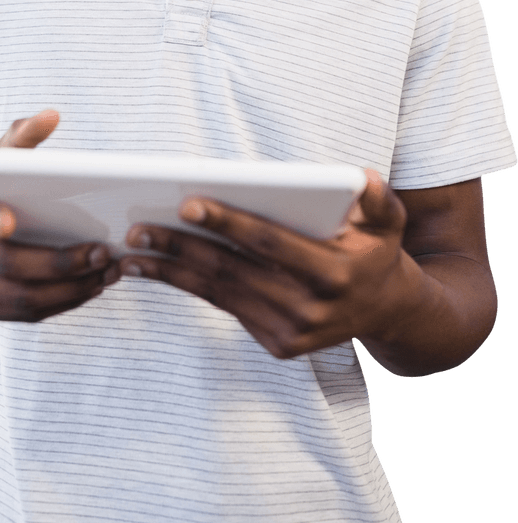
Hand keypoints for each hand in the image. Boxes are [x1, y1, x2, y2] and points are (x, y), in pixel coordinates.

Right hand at [0, 111, 119, 320]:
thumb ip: (21, 137)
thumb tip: (52, 114)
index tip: (10, 221)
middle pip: (8, 265)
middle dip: (59, 263)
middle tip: (103, 253)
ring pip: (19, 297)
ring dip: (68, 290)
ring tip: (107, 273)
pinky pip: (21, 315)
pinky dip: (59, 305)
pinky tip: (89, 288)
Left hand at [121, 170, 412, 358]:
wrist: (385, 310)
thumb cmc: (376, 250)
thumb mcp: (389, 220)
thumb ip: (379, 198)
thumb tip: (359, 178)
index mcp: (335, 275)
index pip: (269, 243)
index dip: (228, 223)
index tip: (189, 203)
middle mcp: (310, 310)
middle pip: (233, 271)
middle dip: (182, 247)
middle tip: (139, 227)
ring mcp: (291, 333)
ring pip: (220, 294)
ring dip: (172, 271)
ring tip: (133, 249)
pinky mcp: (276, 344)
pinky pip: (225, 308)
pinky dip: (188, 286)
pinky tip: (157, 268)